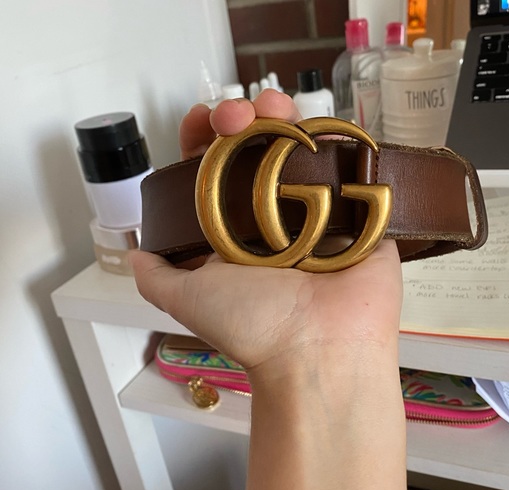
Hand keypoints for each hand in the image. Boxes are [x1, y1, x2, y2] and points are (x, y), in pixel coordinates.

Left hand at [131, 90, 402, 377]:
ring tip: (277, 109)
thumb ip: (157, 277)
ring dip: (286, 118)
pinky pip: (351, 163)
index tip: (202, 120)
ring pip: (303, 149)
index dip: (204, 140)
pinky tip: (320, 122)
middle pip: (260, 152)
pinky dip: (338, 136)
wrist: (320, 350)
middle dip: (244, 120)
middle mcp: (278, 219)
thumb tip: (135, 256)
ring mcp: (322, 212)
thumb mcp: (188, 300)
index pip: (217, 172)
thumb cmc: (254, 326)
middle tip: (238, 115)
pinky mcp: (362, 211)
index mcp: (238, 233)